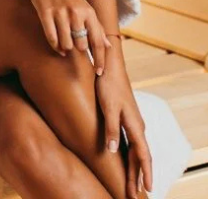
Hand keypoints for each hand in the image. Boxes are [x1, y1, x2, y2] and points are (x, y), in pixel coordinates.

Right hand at [26, 0, 111, 71]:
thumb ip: (97, 27)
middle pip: (81, 45)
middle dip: (79, 50)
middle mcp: (76, 13)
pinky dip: (55, 46)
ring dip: (65, 49)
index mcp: (89, 12)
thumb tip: (108, 46)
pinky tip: (57, 47)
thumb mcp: (85, 9)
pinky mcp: (45, 13)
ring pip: (66, 44)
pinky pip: (52, 38)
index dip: (100, 59)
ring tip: (65, 45)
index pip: (98, 41)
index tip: (99, 72)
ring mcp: (60, 13)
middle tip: (75, 47)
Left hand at [96, 62, 152, 197]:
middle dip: (138, 177)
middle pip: (141, 157)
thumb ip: (110, 128)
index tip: (146, 190)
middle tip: (134, 195)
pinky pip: (132, 143)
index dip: (144, 173)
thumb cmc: (108, 86)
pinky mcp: (126, 119)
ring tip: (132, 185)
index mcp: (135, 125)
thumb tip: (113, 151)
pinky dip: (131, 156)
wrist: (110, 68)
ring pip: (137, 151)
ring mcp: (133, 123)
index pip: (143, 155)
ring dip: (135, 168)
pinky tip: (127, 162)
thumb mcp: (107, 107)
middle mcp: (137, 126)